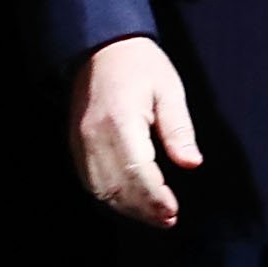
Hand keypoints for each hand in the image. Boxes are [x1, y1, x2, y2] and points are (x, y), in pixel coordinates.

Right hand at [70, 35, 202, 227]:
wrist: (100, 46)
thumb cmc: (139, 64)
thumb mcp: (169, 90)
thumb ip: (179, 129)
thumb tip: (192, 163)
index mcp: (120, 120)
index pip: (137, 172)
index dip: (155, 198)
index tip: (173, 212)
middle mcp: (95, 134)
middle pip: (116, 186)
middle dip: (143, 209)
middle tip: (168, 220)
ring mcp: (81, 139)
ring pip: (99, 187)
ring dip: (125, 207)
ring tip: (152, 216)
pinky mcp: (75, 141)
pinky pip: (88, 178)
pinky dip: (107, 195)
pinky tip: (126, 201)